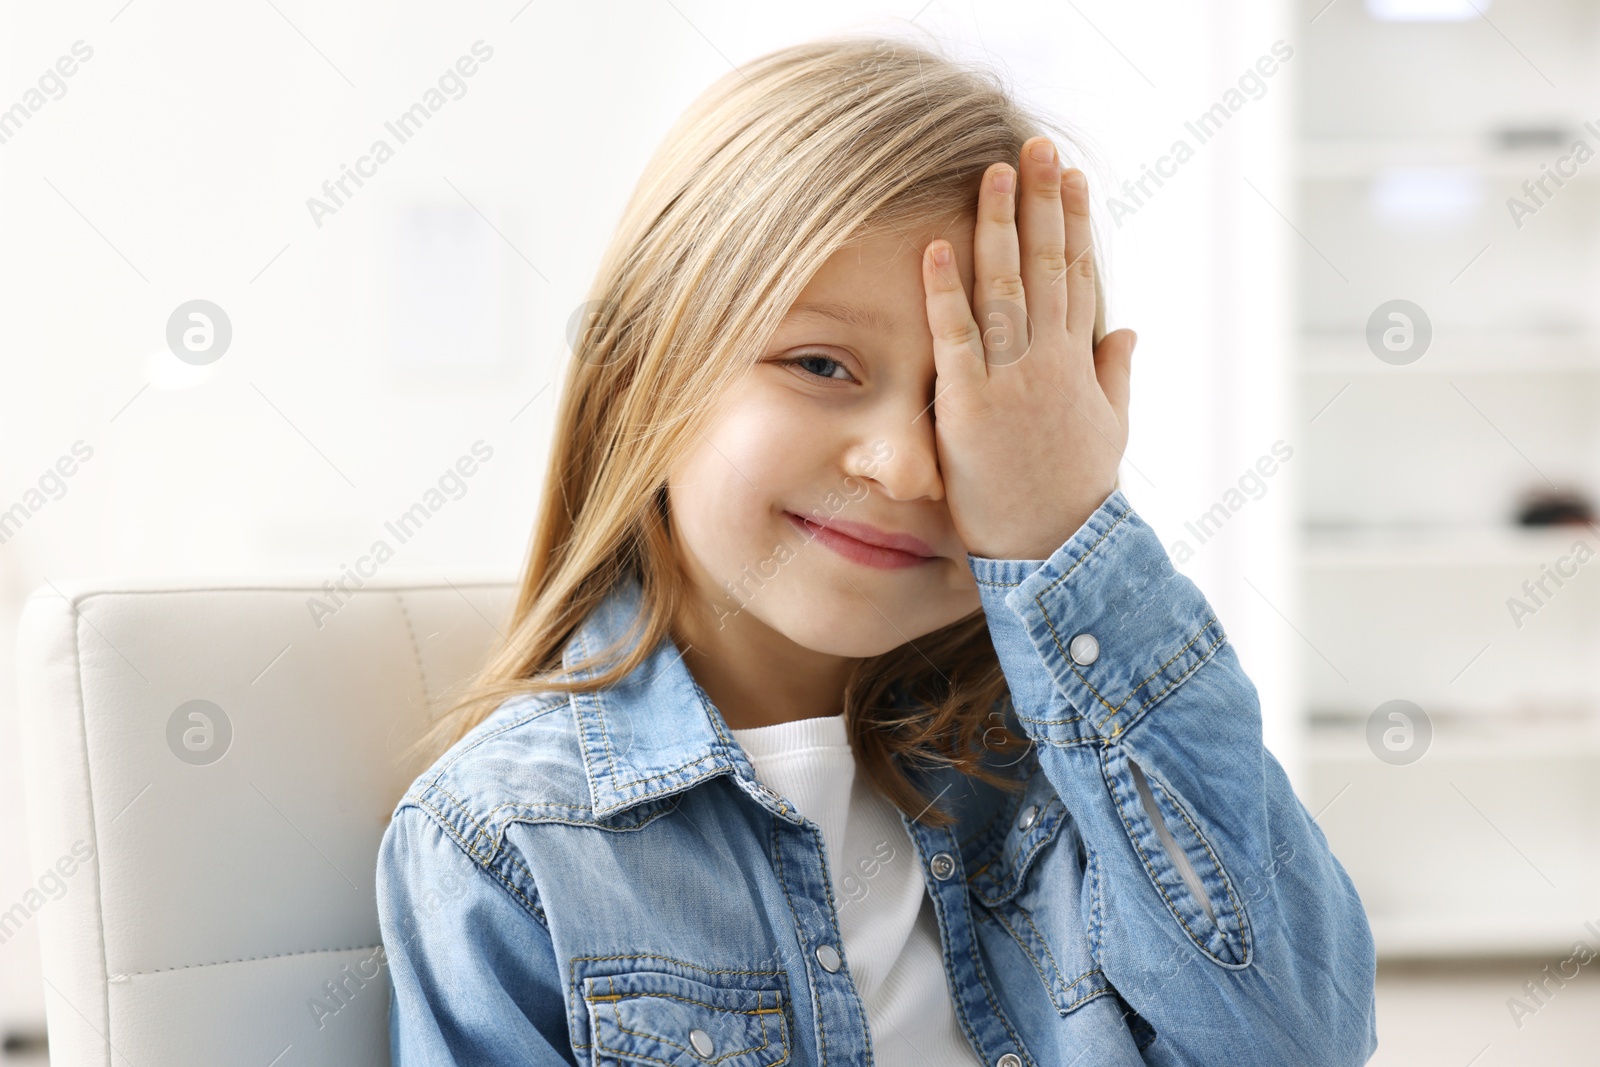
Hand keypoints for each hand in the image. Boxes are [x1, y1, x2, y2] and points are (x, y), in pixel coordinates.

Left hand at [921, 136, 1136, 561]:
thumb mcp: (1109, 432)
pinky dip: (946, 291)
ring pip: (1007, 288)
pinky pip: (956, 338)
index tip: (1072, 178)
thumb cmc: (1076, 499)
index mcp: (1080, 364)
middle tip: (1037, 145)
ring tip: (997, 171)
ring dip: (1001, 226)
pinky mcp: (970, 408)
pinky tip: (938, 246)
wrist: (1058, 555)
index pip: (1079, 277)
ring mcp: (1012, 382)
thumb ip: (1115, 376)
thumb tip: (1127, 330)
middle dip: (1043, 202)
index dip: (1076, 224)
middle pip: (1049, 266)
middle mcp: (1050, 363)